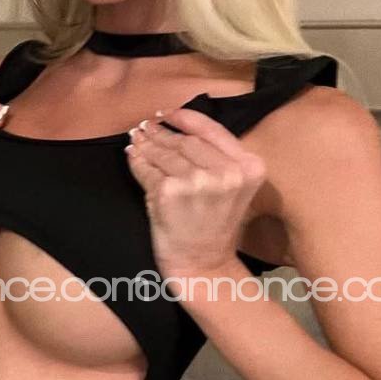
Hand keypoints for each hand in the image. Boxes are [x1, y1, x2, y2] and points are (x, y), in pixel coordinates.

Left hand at [124, 106, 266, 277]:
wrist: (203, 265)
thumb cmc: (214, 227)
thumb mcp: (230, 188)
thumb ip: (213, 158)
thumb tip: (171, 125)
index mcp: (249, 167)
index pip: (211, 130)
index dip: (185, 118)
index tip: (167, 114)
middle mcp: (226, 172)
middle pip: (186, 141)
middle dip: (162, 132)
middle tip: (146, 127)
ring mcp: (197, 181)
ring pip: (164, 153)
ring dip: (146, 144)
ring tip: (136, 137)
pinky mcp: (169, 191)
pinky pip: (147, 170)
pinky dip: (137, 162)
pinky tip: (132, 155)